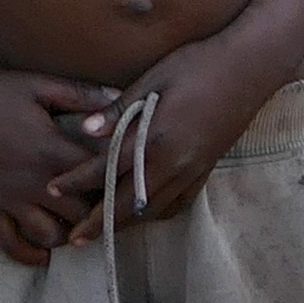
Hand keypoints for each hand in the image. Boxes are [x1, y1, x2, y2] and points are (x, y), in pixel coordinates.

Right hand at [0, 58, 125, 263]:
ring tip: (80, 225)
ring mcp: (8, 198)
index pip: (97, 178)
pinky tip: (44, 254)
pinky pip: (9, 243)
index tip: (127, 179)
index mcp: (50, 150)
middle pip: (80, 214)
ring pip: (50, 235)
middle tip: (108, 206)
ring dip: (69, 235)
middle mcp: (32, 181)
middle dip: (98, 212)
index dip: (117, 181)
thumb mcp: (41, 85)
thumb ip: (82, 94)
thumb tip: (120, 98)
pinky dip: (29, 254)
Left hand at [43, 29, 268, 237]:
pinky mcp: (207, 169)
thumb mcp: (153, 78)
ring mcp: (194, 169)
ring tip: (103, 233)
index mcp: (156, 137)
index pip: (106, 169)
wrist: (250, 66)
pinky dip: (156, 214)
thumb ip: (120, 110)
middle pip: (129, 204)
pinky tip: (143, 215)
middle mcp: (174, 162)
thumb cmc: (198, 63)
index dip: (77, 182)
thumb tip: (85, 130)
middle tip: (74, 239)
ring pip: (153, 210)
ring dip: (126, 225)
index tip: (52, 190)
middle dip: (99, 224)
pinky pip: (178, 203)